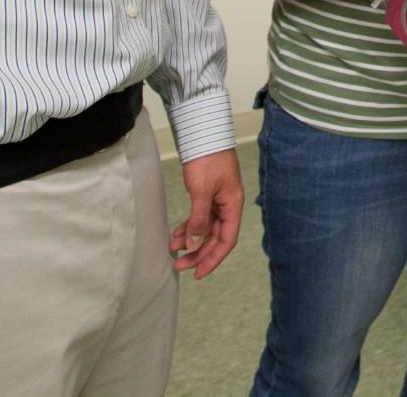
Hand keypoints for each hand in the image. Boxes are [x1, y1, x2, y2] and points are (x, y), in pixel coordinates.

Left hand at [172, 149, 243, 279]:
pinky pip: (199, 217)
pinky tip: (176, 234)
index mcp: (233, 205)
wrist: (202, 132)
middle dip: (198, 253)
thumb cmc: (207, 159)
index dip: (213, 259)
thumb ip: (199, 220)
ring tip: (173, 249)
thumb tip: (196, 245)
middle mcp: (228, 205)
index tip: (198, 273)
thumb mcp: (201, 191)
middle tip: (178, 265)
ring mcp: (217, 200)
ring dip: (191, 240)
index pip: (226, 240)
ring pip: (205, 229)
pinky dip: (188, 227)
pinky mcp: (207, 194)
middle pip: (215, 237)